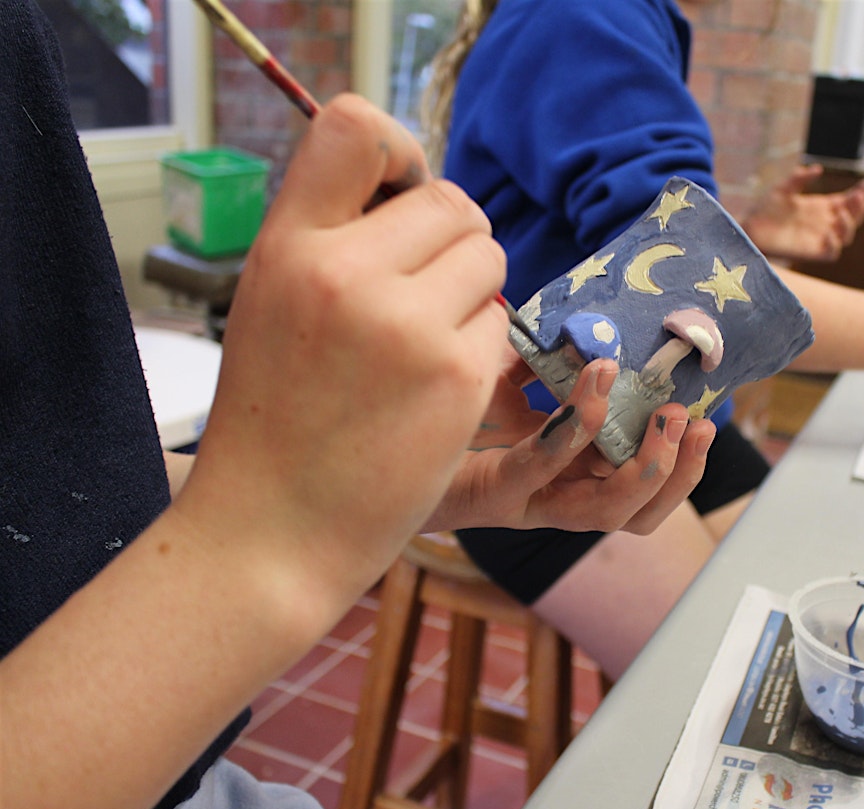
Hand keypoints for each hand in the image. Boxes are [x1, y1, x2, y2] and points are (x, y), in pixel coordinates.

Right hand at [178, 94, 507, 596]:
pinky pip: (500, 327)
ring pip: (489, 260)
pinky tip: (435, 390)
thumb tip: (411, 191)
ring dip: (470, 297)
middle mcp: (345, 273)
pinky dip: (480, 352)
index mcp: (287, 247)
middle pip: (453, 202)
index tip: (399, 199)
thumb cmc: (269, 421)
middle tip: (423, 292)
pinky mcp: (457, 379)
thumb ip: (329, 240)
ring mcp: (407, 327)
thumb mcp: (270, 306)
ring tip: (421, 347)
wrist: (271, 532)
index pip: (356, 126)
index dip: (396, 154)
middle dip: (451, 242)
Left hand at [424, 351, 715, 534]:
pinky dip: (573, 428)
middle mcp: (550, 500)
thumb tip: (586, 324)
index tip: (706, 417)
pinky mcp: (487, 492)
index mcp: (563, 478)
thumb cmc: (438, 415)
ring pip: (602, 512)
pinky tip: (590, 385)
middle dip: (676, 473)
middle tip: (695, 423)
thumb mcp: (500, 381)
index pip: (636, 490)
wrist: (368, 451)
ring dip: (643, 467)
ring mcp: (522, 503)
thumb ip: (542, 361)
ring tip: (664, 418)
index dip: (679, 466)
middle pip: (633, 513)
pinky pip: (540, 467)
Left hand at [743, 164, 863, 262]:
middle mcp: (823, 223)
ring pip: (847, 235)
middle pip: (853, 217)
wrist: (747, 229)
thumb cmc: (763, 210)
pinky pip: (831, 253)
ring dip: (850, 224)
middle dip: (860, 206)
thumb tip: (817, 169)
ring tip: (841, 213)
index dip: (860, 193)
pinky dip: (834, 244)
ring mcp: (818, 238)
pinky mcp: (809, 252)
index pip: (848, 200)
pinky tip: (829, 234)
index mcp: (821, 207)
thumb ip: (799, 178)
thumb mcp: (782, 188)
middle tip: (857, 196)